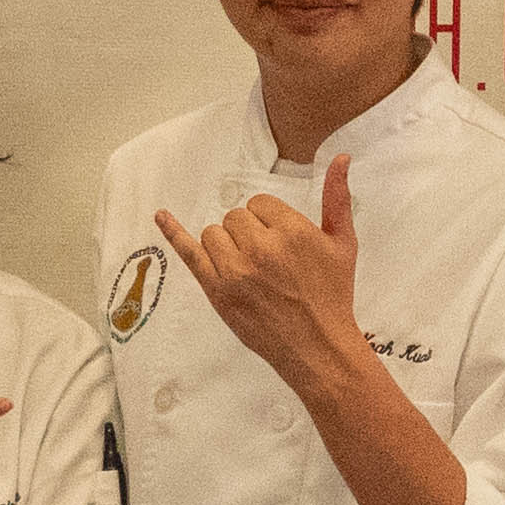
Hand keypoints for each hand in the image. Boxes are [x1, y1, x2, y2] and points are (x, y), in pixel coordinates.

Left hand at [159, 154, 376, 398]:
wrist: (318, 347)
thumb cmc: (332, 295)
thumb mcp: (343, 244)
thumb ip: (337, 198)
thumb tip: (340, 157)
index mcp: (292, 231)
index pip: (260, 203)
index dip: (268, 220)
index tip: (279, 243)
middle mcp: (261, 247)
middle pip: (235, 217)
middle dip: (248, 233)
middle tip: (268, 262)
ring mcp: (236, 270)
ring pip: (214, 233)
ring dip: (226, 244)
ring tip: (248, 269)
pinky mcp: (217, 290)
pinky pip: (189, 253)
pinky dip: (173, 232)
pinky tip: (161, 215)